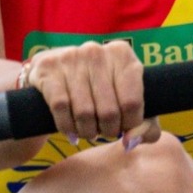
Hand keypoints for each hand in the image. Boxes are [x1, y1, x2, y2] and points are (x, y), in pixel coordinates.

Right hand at [25, 40, 160, 148]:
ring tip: (88, 132)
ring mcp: (70, 58)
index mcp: (122, 55)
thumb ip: (144, 124)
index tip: (123, 128)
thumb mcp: (126, 98)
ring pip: (84, 112)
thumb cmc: (97, 87)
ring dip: (86, 131)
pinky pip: (60, 107)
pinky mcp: (48, 68)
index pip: (132, 102)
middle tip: (104, 132)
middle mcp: (96, 52)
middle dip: (107, 130)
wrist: (53, 70)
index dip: (130, 124)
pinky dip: (66, 126)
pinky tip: (70, 130)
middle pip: (108, 111)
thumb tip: (132, 141)